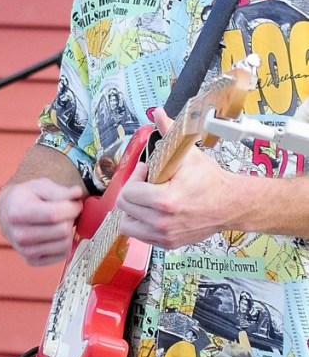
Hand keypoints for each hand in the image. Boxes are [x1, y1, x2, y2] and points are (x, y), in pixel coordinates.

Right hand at [0, 177, 83, 265]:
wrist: (6, 214)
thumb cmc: (25, 198)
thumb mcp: (39, 186)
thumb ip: (59, 191)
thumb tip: (77, 193)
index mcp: (18, 212)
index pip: (55, 214)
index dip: (72, 207)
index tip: (75, 202)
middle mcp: (20, 235)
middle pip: (62, 230)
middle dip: (71, 218)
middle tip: (67, 211)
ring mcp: (25, 250)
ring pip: (65, 245)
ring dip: (69, 232)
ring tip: (60, 222)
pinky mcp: (32, 260)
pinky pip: (62, 255)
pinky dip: (64, 243)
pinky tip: (56, 234)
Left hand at [116, 109, 234, 247]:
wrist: (231, 204)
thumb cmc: (210, 180)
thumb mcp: (188, 154)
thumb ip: (170, 132)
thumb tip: (158, 113)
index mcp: (164, 200)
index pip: (128, 192)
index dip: (135, 177)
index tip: (147, 171)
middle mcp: (162, 222)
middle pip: (125, 208)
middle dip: (132, 192)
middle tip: (146, 183)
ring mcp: (165, 235)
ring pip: (128, 224)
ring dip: (133, 210)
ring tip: (145, 199)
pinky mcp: (169, 244)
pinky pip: (140, 235)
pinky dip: (141, 223)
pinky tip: (152, 211)